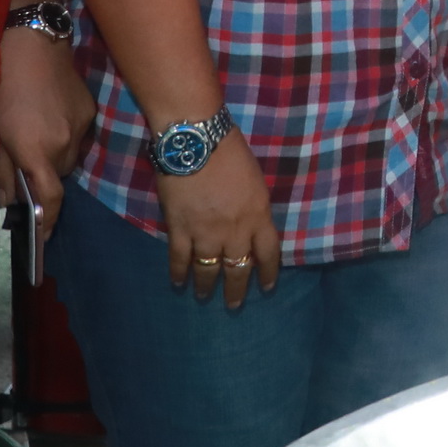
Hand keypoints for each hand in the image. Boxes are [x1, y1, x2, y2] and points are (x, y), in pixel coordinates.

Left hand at [0, 27, 92, 247]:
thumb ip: (2, 170)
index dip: (46, 222)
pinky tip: (49, 115)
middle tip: (24, 165)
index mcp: (36, 151)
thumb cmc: (3, 86)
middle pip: (58, 177)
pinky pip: (77, 136)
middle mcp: (64, 144)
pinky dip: (64, 135)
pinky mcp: (89, 111)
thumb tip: (8, 201)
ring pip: (69, 157)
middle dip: (43, 177)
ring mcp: (80, 127)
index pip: (49, 198)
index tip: (42, 238)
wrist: (33, 43)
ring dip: (54, 155)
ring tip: (35, 134)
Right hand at [159, 133, 279, 309]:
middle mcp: (236, 231)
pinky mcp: (180, 229)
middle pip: (239, 268)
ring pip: (209, 269)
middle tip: (233, 305)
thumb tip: (252, 223)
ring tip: (205, 297)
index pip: (268, 254)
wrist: (197, 142)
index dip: (267, 273)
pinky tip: (179, 284)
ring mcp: (206, 233)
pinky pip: (180, 259)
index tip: (266, 287)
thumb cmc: (231, 152)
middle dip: (236, 290)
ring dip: (207, 286)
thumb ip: (255, 207)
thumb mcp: (256, 181)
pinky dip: (179, 273)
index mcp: (259, 216)